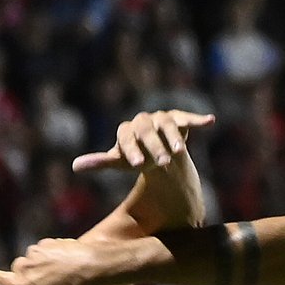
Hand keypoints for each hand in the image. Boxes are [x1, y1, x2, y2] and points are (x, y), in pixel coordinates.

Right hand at [0, 237, 113, 284]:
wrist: (94, 265)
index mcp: (23, 283)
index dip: (0, 281)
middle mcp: (25, 265)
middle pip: (15, 269)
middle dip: (23, 276)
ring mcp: (37, 252)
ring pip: (29, 258)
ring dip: (35, 265)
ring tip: (51, 276)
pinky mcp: (48, 243)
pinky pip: (42, 249)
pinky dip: (47, 255)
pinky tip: (59, 264)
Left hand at [72, 109, 215, 173]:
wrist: (155, 153)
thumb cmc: (135, 157)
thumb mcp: (119, 162)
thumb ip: (100, 162)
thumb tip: (74, 166)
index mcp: (126, 131)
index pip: (126, 137)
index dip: (132, 149)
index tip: (138, 165)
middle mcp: (143, 121)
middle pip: (147, 131)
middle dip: (155, 147)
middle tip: (163, 164)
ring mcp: (161, 118)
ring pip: (167, 124)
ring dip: (174, 137)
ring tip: (180, 152)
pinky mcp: (179, 119)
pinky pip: (187, 118)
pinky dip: (197, 119)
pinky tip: (210, 121)